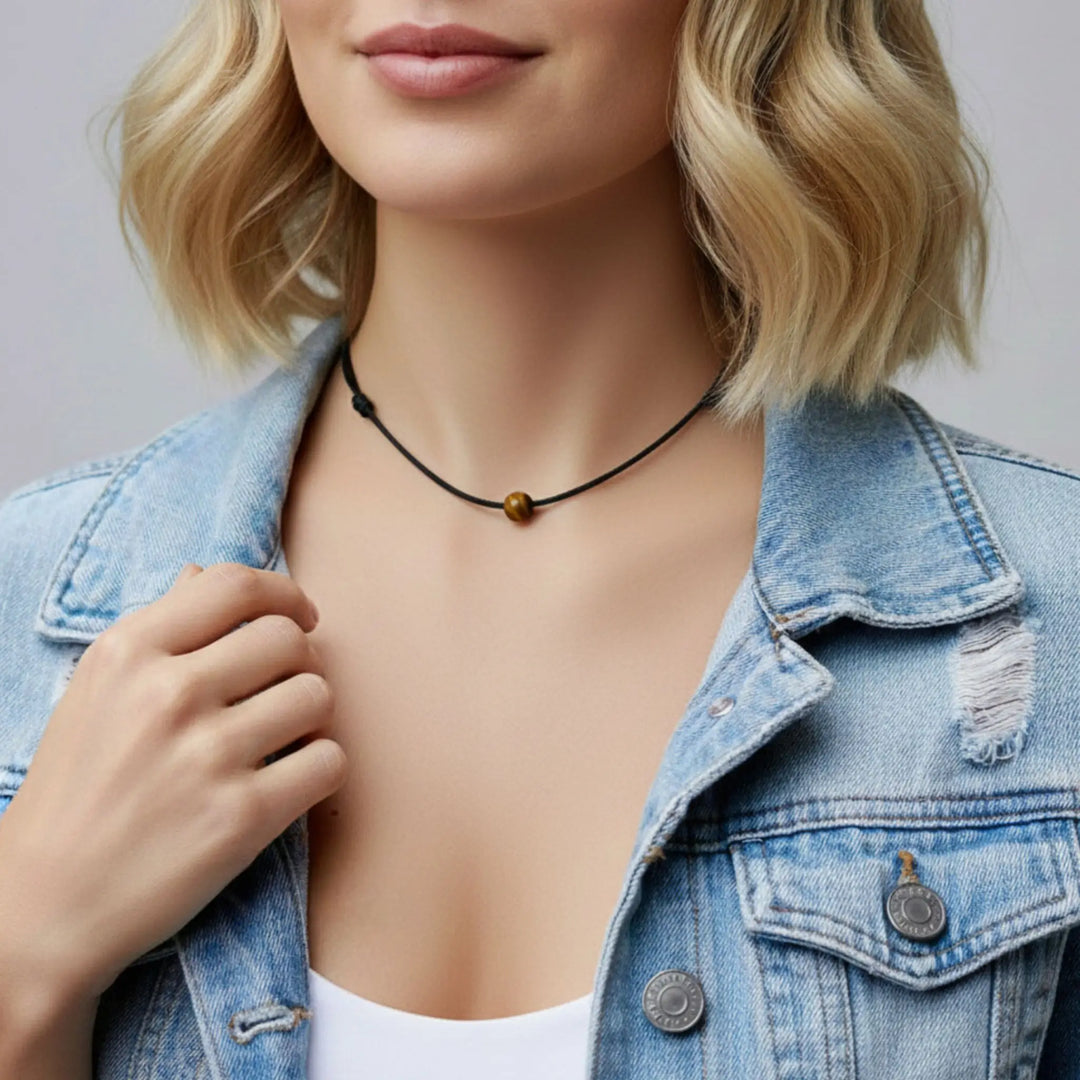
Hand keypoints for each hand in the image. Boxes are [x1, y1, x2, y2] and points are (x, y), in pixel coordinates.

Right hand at [0, 561, 344, 1002]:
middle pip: (289, 638)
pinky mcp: (241, 817)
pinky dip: (320, 769)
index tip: (300, 617)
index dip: (284, 594)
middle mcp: (168, 693)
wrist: (43, 907)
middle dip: (300, 660)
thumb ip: (158, 630)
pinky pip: (330, 761)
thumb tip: (203, 574)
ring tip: (282, 740)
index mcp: (127, 652)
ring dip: (312, 717)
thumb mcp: (95, 692)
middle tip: (284, 689)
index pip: (235, 585)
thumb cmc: (76, 793)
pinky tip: (291, 781)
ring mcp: (207, 756)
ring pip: (318, 695)